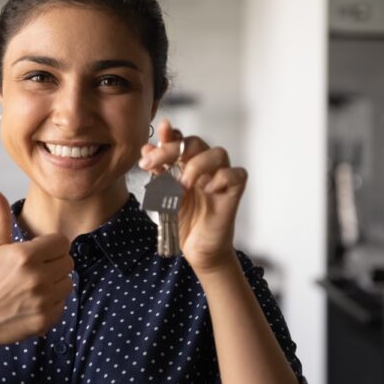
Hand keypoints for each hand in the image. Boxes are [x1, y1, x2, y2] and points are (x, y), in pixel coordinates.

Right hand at [0, 189, 73, 346]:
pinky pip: (62, 304)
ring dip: (55, 283)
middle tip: (34, 270)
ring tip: (33, 286)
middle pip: (67, 262)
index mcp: (25, 255)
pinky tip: (32, 303)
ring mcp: (42, 299)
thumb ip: (1, 218)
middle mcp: (37, 276)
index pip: (61, 242)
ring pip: (68, 283)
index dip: (51, 246)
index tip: (38, 253)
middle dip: (53, 264)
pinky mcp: (45, 319)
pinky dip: (52, 304)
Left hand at [138, 119, 246, 273]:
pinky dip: (221, 178)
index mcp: (187, 164)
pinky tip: (208, 190)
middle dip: (172, 150)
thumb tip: (146, 148)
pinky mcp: (234, 192)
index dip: (169, 135)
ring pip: (218, 153)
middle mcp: (205, 167)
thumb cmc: (184, 221)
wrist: (196, 248)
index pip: (180, 140)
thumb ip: (158, 171)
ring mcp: (221, 178)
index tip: (154, 138)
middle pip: (196, 143)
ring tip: (182, 185)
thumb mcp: (163, 194)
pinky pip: (236, 174)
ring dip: (196, 165)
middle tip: (152, 163)